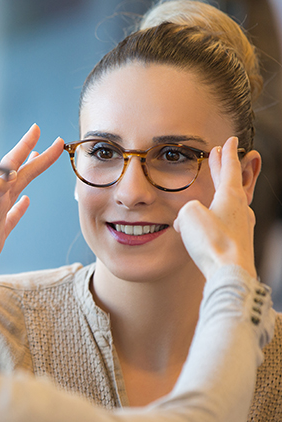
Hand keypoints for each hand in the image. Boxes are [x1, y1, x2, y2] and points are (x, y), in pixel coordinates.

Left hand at [0, 124, 63, 283]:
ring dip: (28, 176)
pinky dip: (20, 209)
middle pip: (17, 174)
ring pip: (16, 192)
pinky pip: (11, 219)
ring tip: (39, 160)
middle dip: (36, 158)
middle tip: (55, 143)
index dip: (23, 147)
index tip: (37, 131)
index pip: (8, 165)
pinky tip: (27, 202)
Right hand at [173, 136, 255, 279]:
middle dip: (223, 170)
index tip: (230, 141)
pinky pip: (222, 227)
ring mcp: (241, 228)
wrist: (229, 273)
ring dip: (214, 199)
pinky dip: (211, 222)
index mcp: (231, 197)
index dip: (227, 154)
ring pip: (226, 207)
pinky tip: (199, 231)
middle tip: (220, 157)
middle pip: (231, 184)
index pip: (230, 169)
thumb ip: (186, 210)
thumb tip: (186, 222)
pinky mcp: (237, 244)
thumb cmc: (212, 242)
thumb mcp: (189, 215)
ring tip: (203, 198)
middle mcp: (240, 210)